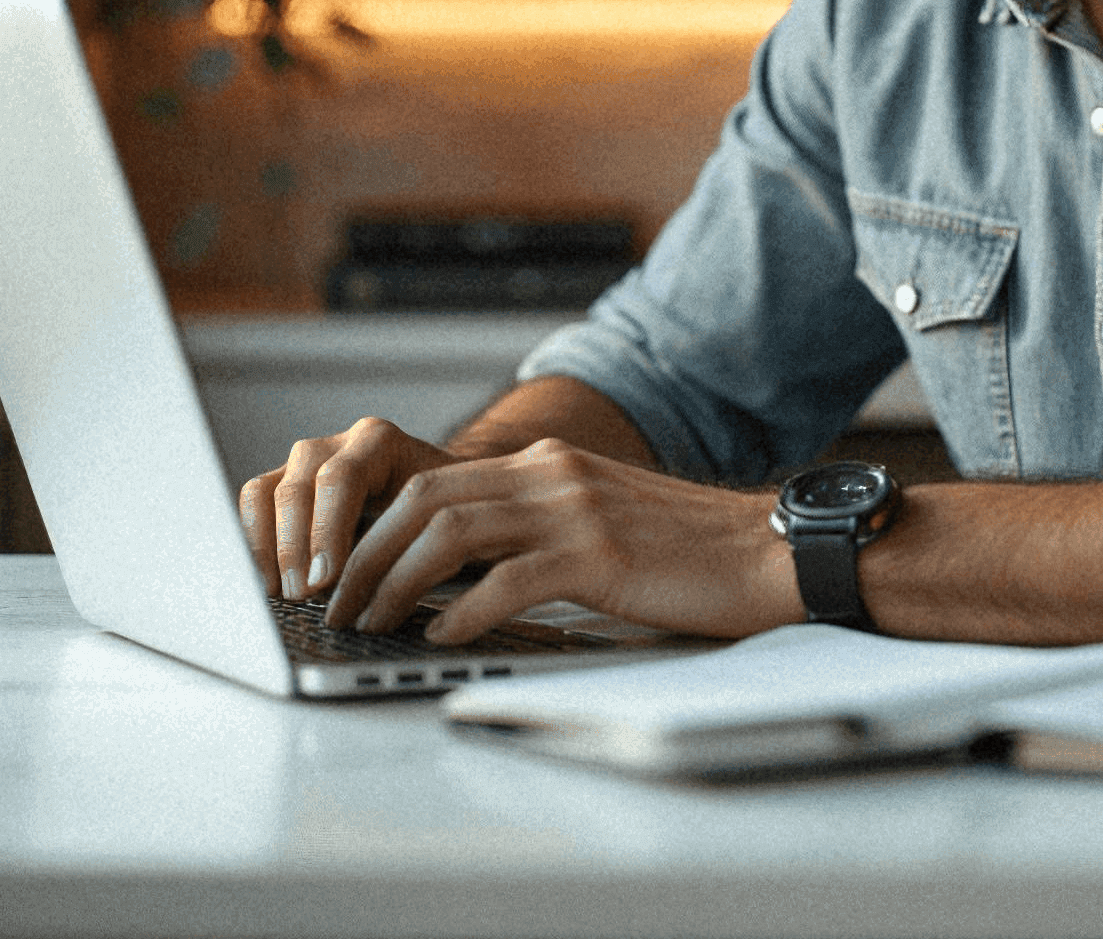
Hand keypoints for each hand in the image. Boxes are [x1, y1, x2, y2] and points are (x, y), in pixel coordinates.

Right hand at [238, 416, 456, 601]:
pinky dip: (253, 544)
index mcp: (378, 442)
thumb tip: (370, 586)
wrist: (436, 495)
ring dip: (267, 548)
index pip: (341, 478)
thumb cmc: (438, 509)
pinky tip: (266, 581)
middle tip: (302, 594)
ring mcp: (304, 462)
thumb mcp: (435, 515)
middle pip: (299, 489)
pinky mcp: (282, 483)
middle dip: (296, 548)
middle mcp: (336, 445)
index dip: (328, 530)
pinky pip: (253, 505)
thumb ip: (405, 538)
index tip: (325, 578)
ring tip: (280, 593)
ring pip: (265, 494)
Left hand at [321, 437, 798, 644]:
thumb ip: (538, 529)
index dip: (376, 525)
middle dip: (366, 553)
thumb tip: (457, 577)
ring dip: (395, 582)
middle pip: (426, 498)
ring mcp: (575, 510)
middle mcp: (555, 474)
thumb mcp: (601, 520)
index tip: (345, 570)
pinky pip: (507, 581)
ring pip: (451, 533)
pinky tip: (439, 638)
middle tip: (336, 602)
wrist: (766, 550)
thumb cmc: (687, 551)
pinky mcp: (599, 556)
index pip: (435, 480)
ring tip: (369, 624)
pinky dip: (460, 611)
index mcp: (551, 465)